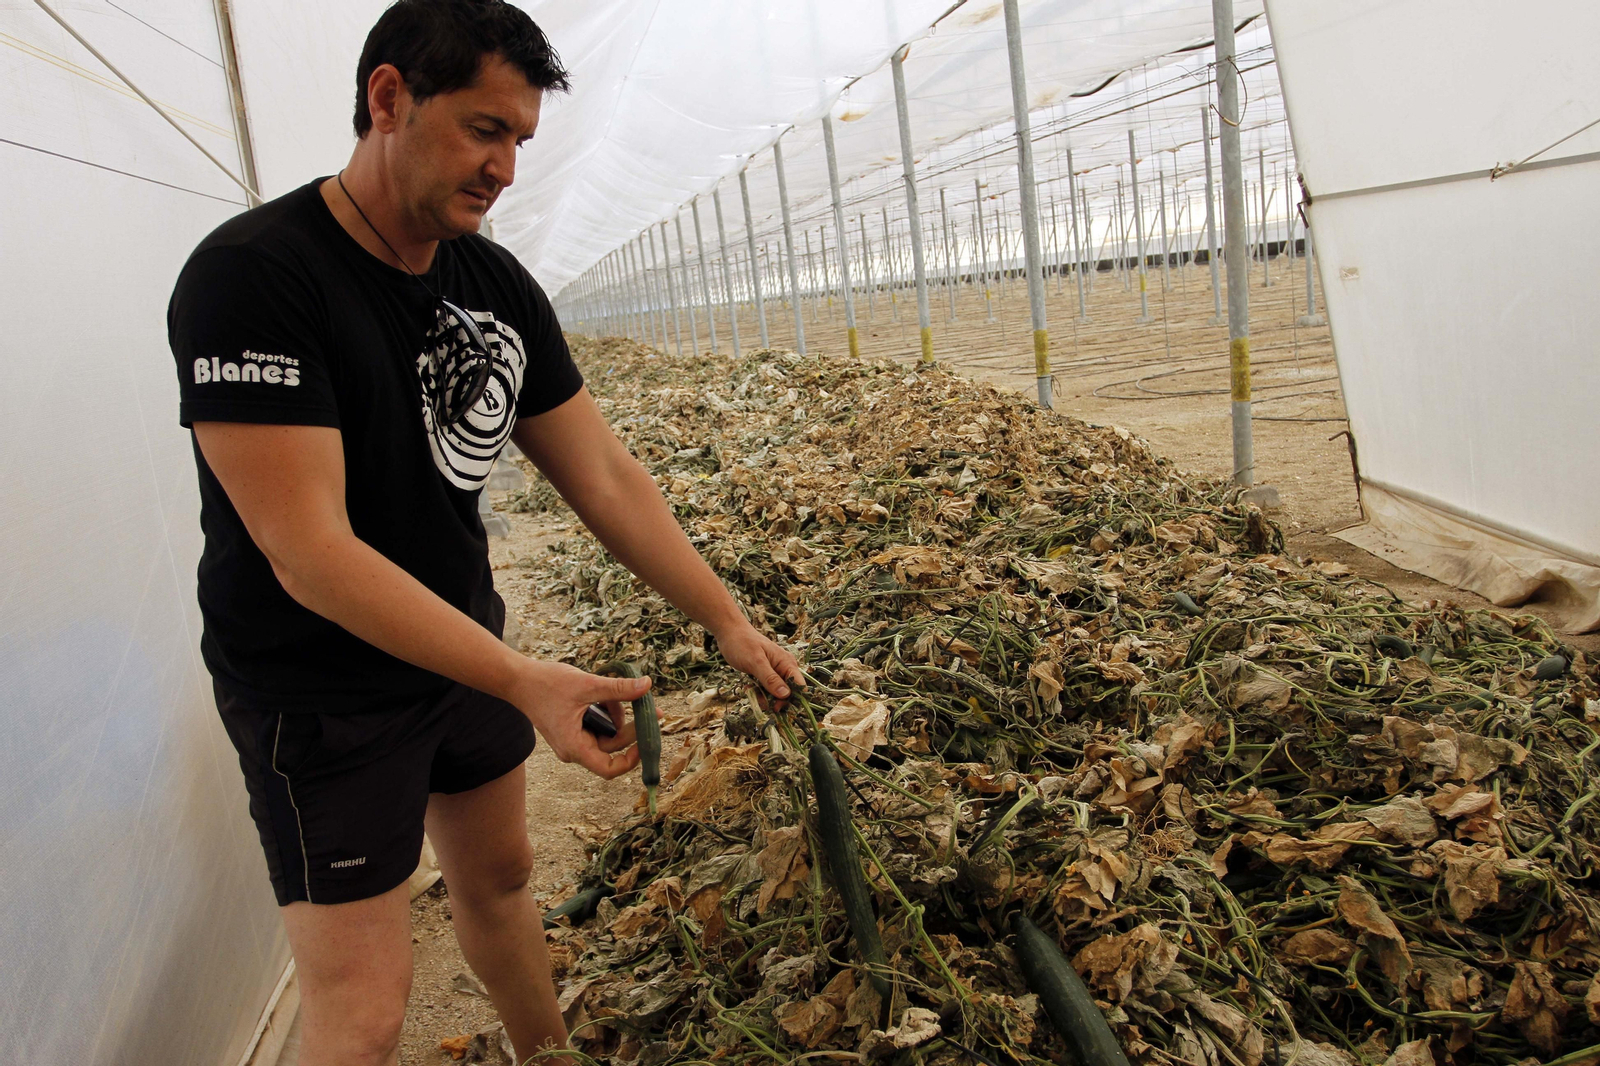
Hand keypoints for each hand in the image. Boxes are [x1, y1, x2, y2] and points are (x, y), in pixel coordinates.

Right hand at [510, 660, 647, 778]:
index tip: (645, 741)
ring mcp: (574, 738)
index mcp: (575, 747)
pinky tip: (602, 693)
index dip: (631, 759)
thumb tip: (647, 685)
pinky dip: (605, 709)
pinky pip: (598, 723)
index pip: (609, 769)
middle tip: (647, 706)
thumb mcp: (587, 685)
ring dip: (615, 713)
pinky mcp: (574, 727)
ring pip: (607, 732)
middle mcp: (575, 748)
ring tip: (612, 692)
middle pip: (612, 746)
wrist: (518, 679)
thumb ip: (618, 689)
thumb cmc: (546, 685)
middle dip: (629, 726)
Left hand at [714, 621, 804, 699]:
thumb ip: (770, 679)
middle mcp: (783, 668)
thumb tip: (786, 695)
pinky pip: (765, 688)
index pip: (799, 686)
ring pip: (775, 692)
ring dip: (765, 697)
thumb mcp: (756, 662)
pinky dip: (758, 692)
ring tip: (752, 694)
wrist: (729, 633)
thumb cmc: (742, 643)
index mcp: (787, 663)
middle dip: (777, 701)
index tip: (779, 707)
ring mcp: (774, 671)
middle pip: (788, 692)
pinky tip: (748, 689)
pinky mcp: (764, 674)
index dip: (793, 699)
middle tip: (763, 706)